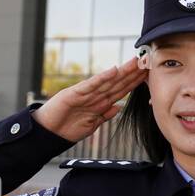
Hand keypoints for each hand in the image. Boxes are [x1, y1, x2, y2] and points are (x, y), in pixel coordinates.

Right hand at [31, 56, 145, 143]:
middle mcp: (94, 95)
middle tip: (147, 61)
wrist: (47, 134)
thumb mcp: (92, 124)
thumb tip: (119, 107)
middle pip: (117, 82)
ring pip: (108, 81)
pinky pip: (91, 85)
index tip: (148, 74)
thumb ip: (105, 115)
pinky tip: (114, 70)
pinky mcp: (73, 93)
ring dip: (122, 72)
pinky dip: (102, 78)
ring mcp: (84, 93)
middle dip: (133, 73)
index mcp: (100, 102)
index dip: (134, 82)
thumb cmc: (68, 128)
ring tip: (135, 62)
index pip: (121, 90)